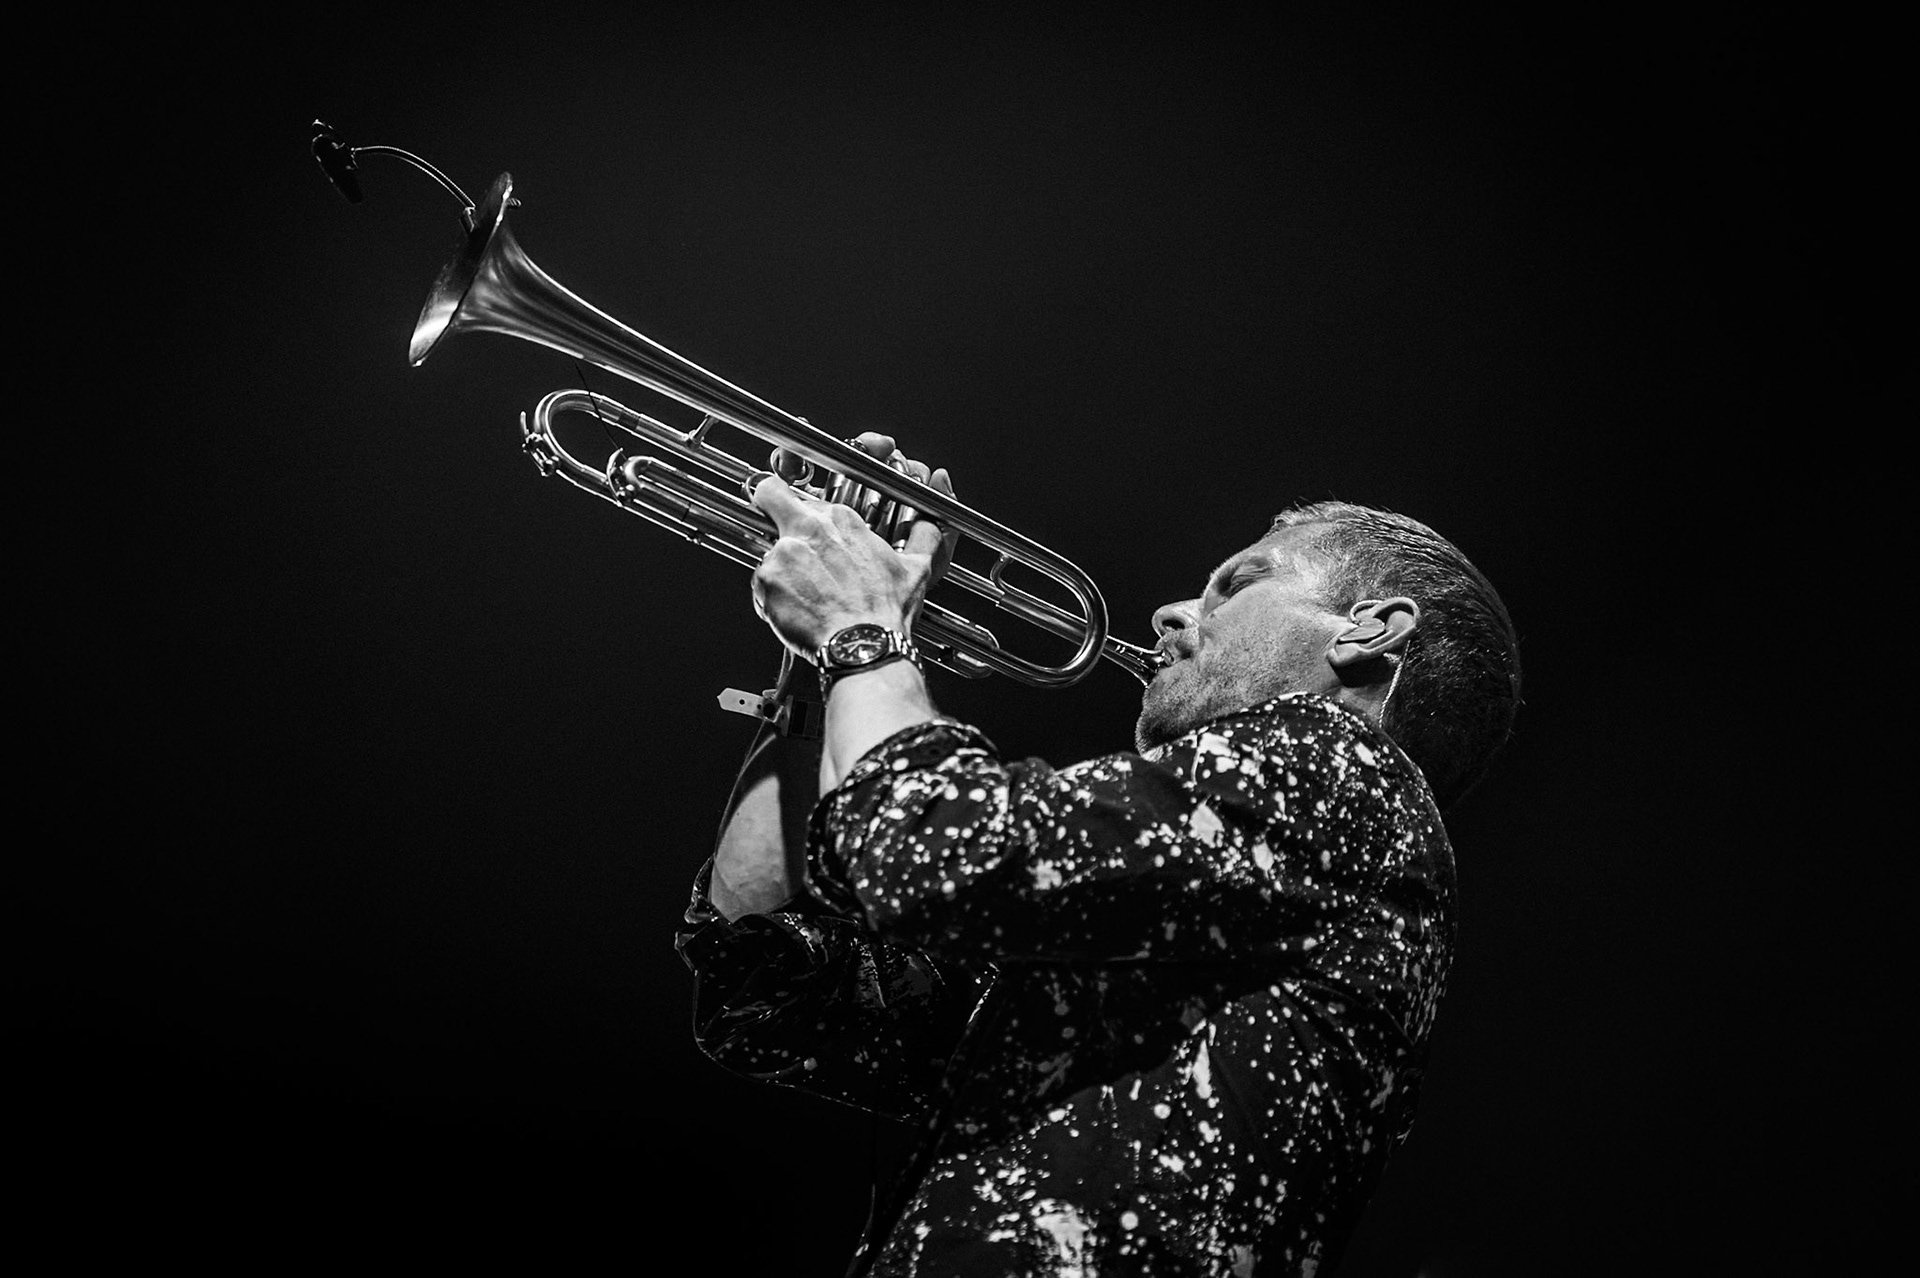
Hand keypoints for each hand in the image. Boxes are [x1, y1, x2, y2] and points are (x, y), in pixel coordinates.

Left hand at [751, 433, 956, 655]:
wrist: (863, 644)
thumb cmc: (885, 612)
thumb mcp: (915, 568)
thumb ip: (925, 537)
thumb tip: (932, 523)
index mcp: (842, 519)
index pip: (806, 494)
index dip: (800, 506)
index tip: (801, 517)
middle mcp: (810, 528)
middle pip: (769, 494)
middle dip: (767, 502)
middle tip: (770, 520)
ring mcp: (785, 551)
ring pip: (768, 550)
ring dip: (780, 568)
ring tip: (803, 595)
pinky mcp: (767, 578)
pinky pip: (761, 583)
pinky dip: (773, 597)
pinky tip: (797, 611)